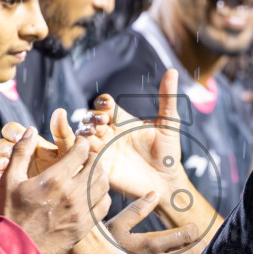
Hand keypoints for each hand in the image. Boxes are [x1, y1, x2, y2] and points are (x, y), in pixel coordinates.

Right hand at [0, 116, 108, 253]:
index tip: (78, 143)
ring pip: (103, 185)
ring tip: (90, 173)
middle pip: (97, 166)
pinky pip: (103, 205)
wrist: (15, 249)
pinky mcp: (84, 226)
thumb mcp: (10, 179)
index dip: (81, 143)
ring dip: (99, 175)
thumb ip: (21, 152)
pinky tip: (91, 194)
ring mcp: (81, 212)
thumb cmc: (11, 213)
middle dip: (93, 156)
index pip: (81, 151)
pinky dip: (101, 196)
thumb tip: (31, 130)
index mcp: (54, 179)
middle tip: (87, 156)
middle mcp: (72, 194)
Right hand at [90, 69, 190, 200]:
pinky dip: (80, 153)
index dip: (104, 103)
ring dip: (82, 133)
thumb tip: (172, 71)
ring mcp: (104, 151)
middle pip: (90, 119)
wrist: (167, 182)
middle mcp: (110, 134)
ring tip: (90, 134)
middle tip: (101, 122)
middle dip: (91, 118)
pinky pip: (84, 159)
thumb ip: (167, 99)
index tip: (108, 105)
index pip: (105, 105)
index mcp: (122, 121)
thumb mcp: (169, 124)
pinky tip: (86, 151)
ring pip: (82, 137)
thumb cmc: (169, 153)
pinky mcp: (101, 168)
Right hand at [105, 193, 204, 253]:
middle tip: (199, 239)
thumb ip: (137, 209)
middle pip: (192, 253)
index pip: (184, 235)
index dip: (194, 230)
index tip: (193, 227)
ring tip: (196, 251)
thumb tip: (155, 194)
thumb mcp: (117, 223)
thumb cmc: (108, 244)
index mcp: (149, 244)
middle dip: (200, 244)